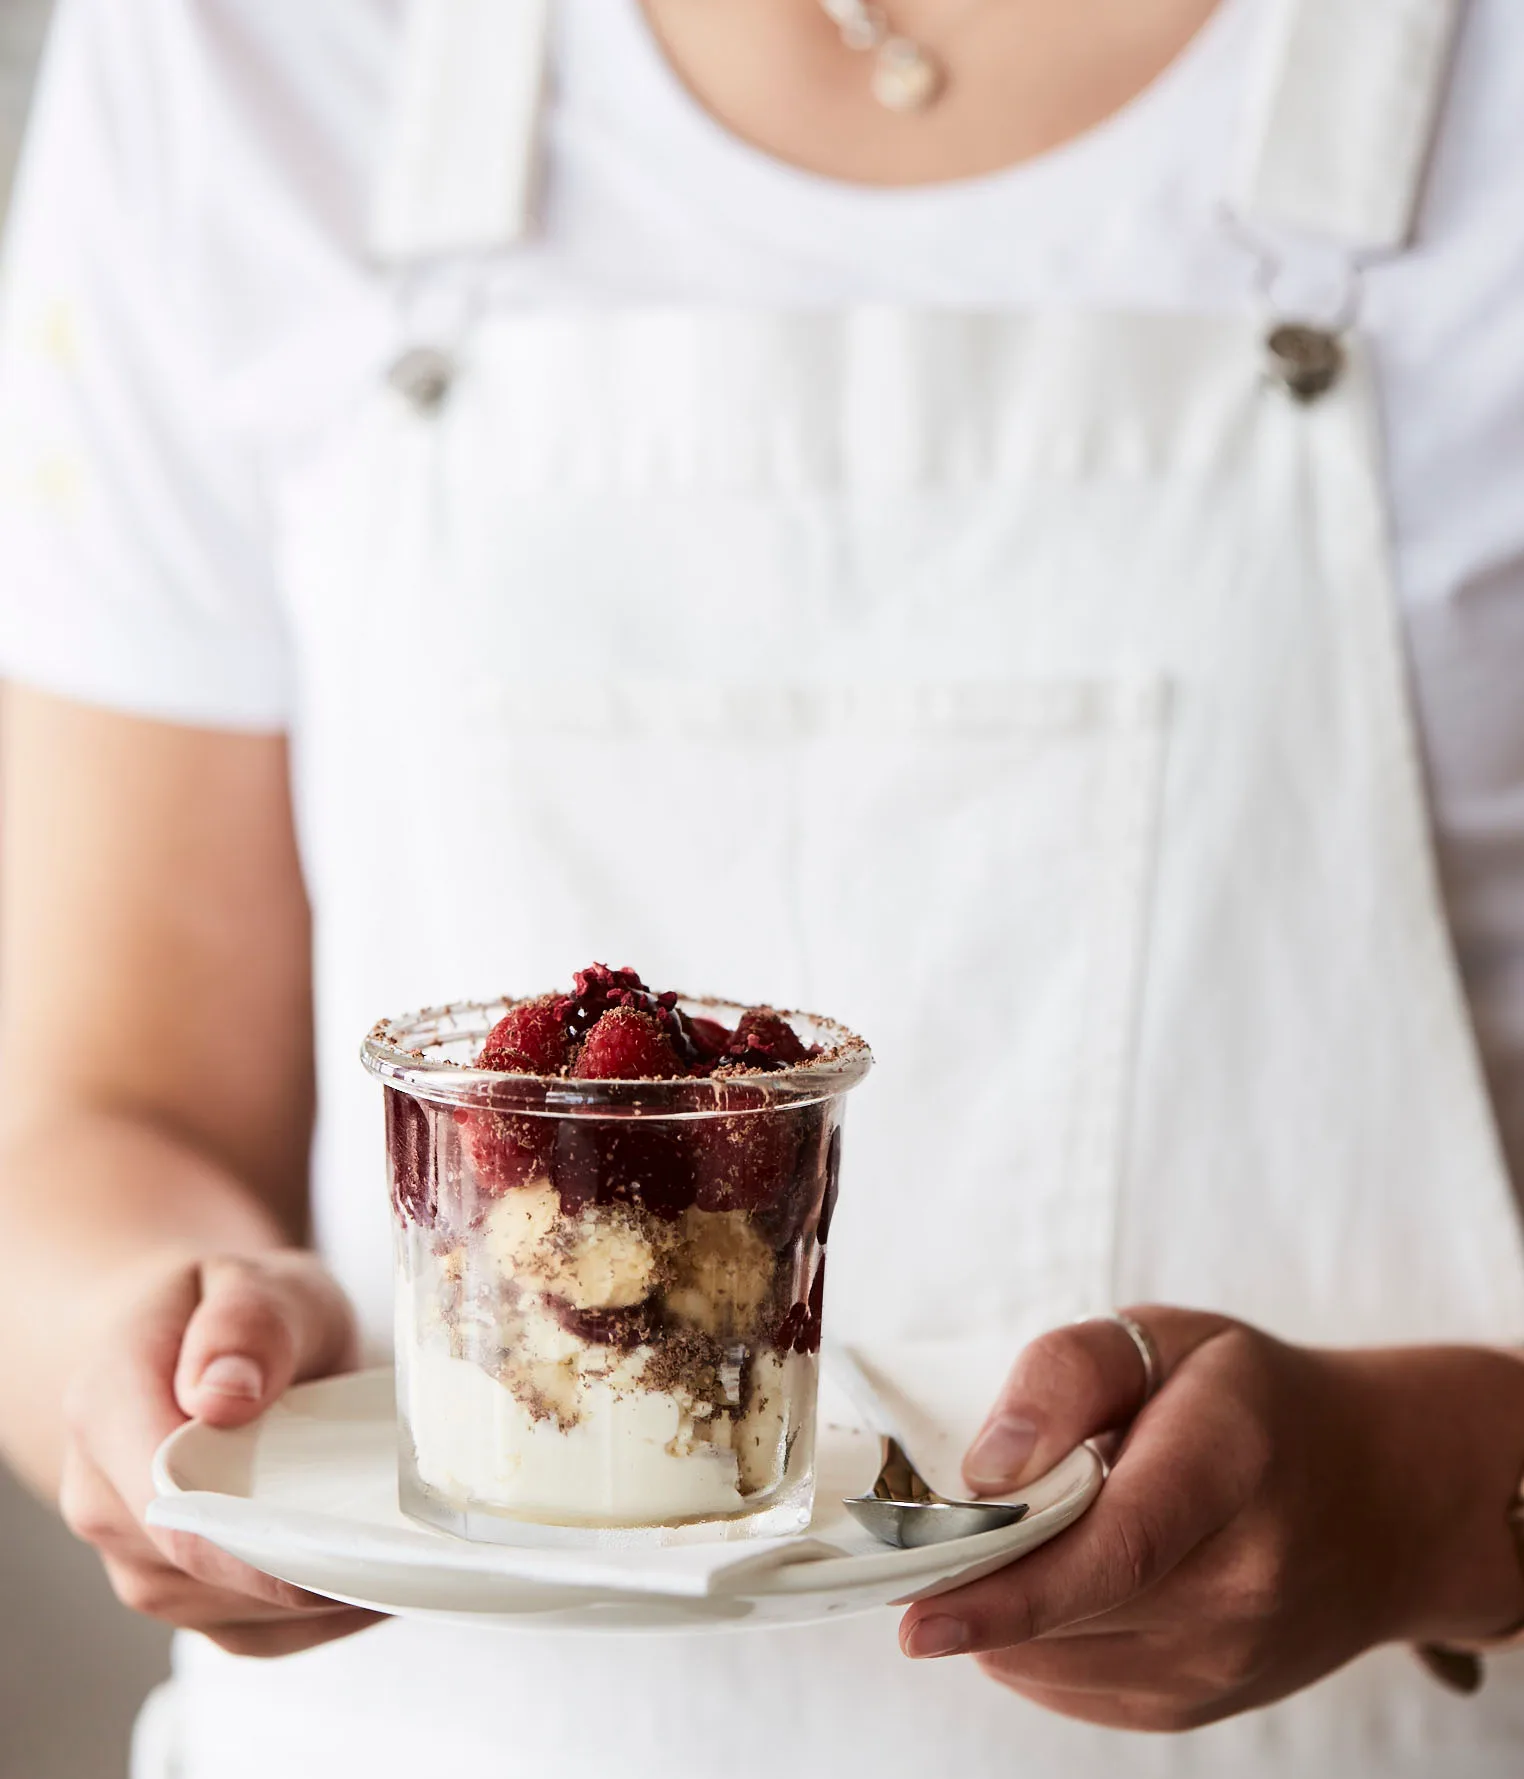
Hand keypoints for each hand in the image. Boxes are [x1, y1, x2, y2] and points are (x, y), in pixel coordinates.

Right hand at [59, 1251, 380, 1655]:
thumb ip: (245, 1323)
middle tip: (404, 1549)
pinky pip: (253, 1633)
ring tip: (403, 1556)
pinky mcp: (183, 1592)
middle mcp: (103, 1498)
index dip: (257, 1536)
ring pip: (233, 1614)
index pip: (170, 1504)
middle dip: (306, 1563)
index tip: (347, 1540)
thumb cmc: (231, 1309)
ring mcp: (137, 1556)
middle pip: (203, 1571)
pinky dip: (321, 1616)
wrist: (200, 1339)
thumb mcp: (253, 1280)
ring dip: (319, 1595)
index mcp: (106, 1407)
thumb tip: (223, 1394)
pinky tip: (380, 1580)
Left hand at [898, 1309, 1523, 1730]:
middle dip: (973, 1579)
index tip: (917, 1613)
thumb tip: (987, 1467)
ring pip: (1053, 1658)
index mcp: (1231, 1463)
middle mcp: (1241, 1581)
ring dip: (998, 1607)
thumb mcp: (1166, 1338)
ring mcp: (1225, 1661)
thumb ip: (1066, 1375)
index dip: (1009, 1590)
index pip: (1116, 1548)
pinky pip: (1070, 1686)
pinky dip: (1031, 1637)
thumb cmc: (1254, 1404)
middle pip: (1069, 1607)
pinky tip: (1049, 1575)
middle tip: (918, 1536)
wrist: (1379, 1501)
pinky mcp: (1197, 1705)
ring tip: (1007, 1536)